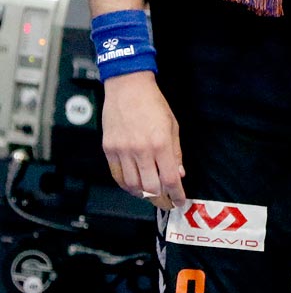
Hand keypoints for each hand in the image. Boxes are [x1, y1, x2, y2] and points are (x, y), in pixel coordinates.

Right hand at [101, 71, 184, 210]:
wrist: (128, 88)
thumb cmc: (153, 104)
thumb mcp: (173, 126)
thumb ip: (176, 152)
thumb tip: (179, 174)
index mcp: (160, 143)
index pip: (170, 179)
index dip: (176, 194)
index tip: (180, 201)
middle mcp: (140, 150)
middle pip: (150, 188)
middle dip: (161, 200)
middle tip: (166, 204)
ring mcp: (122, 151)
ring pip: (132, 186)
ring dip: (144, 196)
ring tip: (152, 197)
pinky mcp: (109, 150)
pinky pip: (117, 176)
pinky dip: (127, 186)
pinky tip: (135, 187)